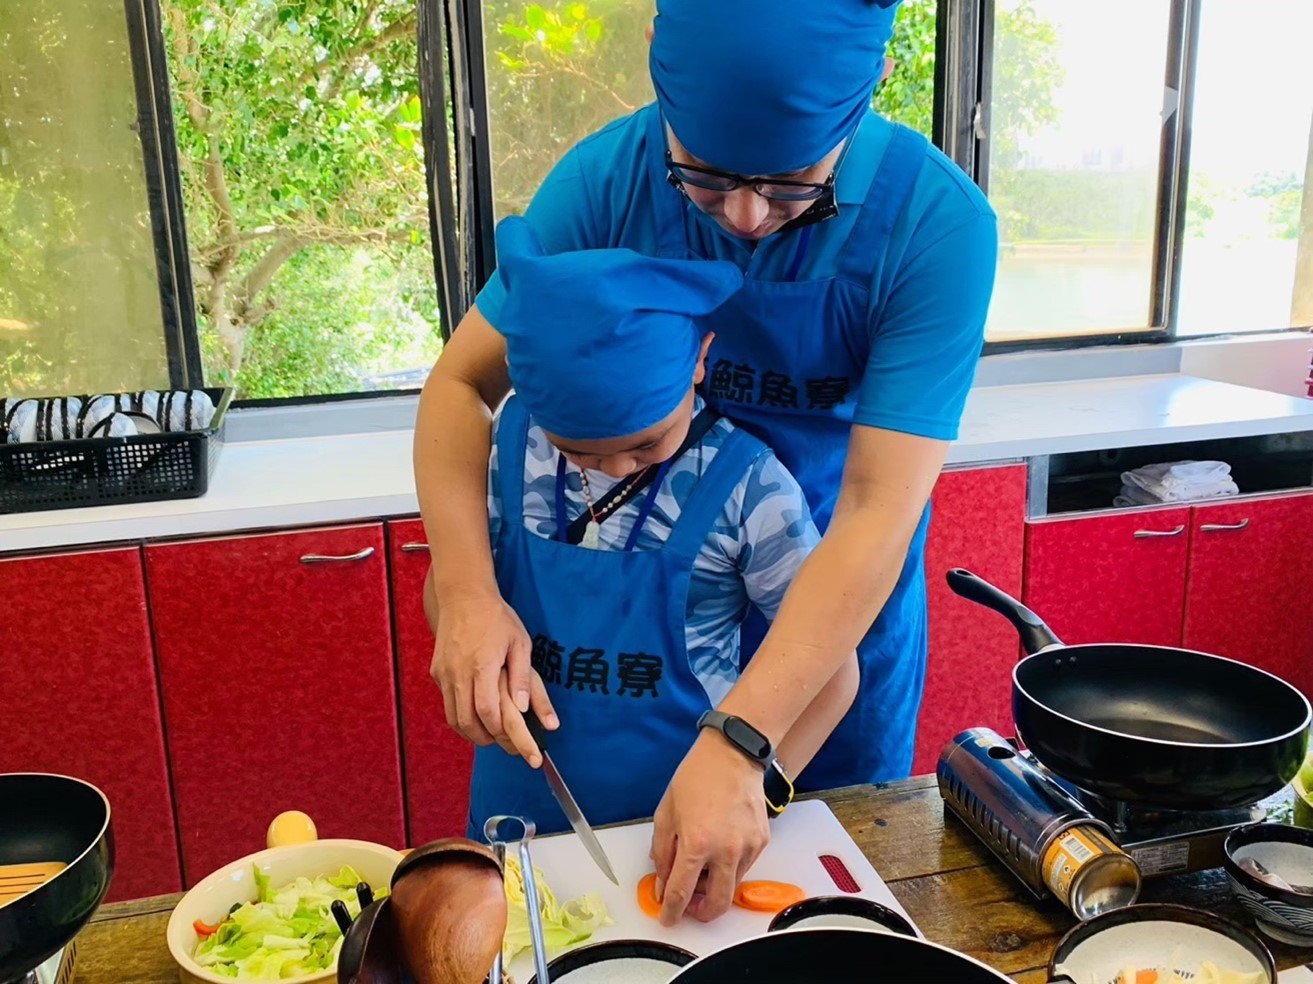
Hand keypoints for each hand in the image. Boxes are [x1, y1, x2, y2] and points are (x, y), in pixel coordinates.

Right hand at [429, 593, 556, 761]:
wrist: (463, 595)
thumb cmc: (497, 618)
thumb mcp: (520, 643)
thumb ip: (523, 678)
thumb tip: (524, 708)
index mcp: (482, 665)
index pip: (486, 711)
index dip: (498, 730)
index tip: (512, 739)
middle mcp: (458, 672)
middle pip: (465, 721)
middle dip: (483, 738)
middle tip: (500, 744)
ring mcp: (444, 673)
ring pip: (452, 716)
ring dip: (469, 731)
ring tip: (488, 735)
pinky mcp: (436, 672)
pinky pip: (447, 702)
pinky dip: (459, 715)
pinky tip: (474, 714)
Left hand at [649, 731, 769, 925]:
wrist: (732, 754)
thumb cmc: (697, 777)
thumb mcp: (666, 813)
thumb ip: (662, 853)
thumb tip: (663, 882)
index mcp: (697, 843)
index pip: (681, 893)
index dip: (671, 912)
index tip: (667, 918)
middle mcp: (725, 850)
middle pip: (716, 904)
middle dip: (700, 912)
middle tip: (688, 904)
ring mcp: (747, 847)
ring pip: (731, 886)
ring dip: (714, 886)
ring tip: (701, 865)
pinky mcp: (761, 842)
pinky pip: (743, 867)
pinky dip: (728, 867)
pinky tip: (718, 846)